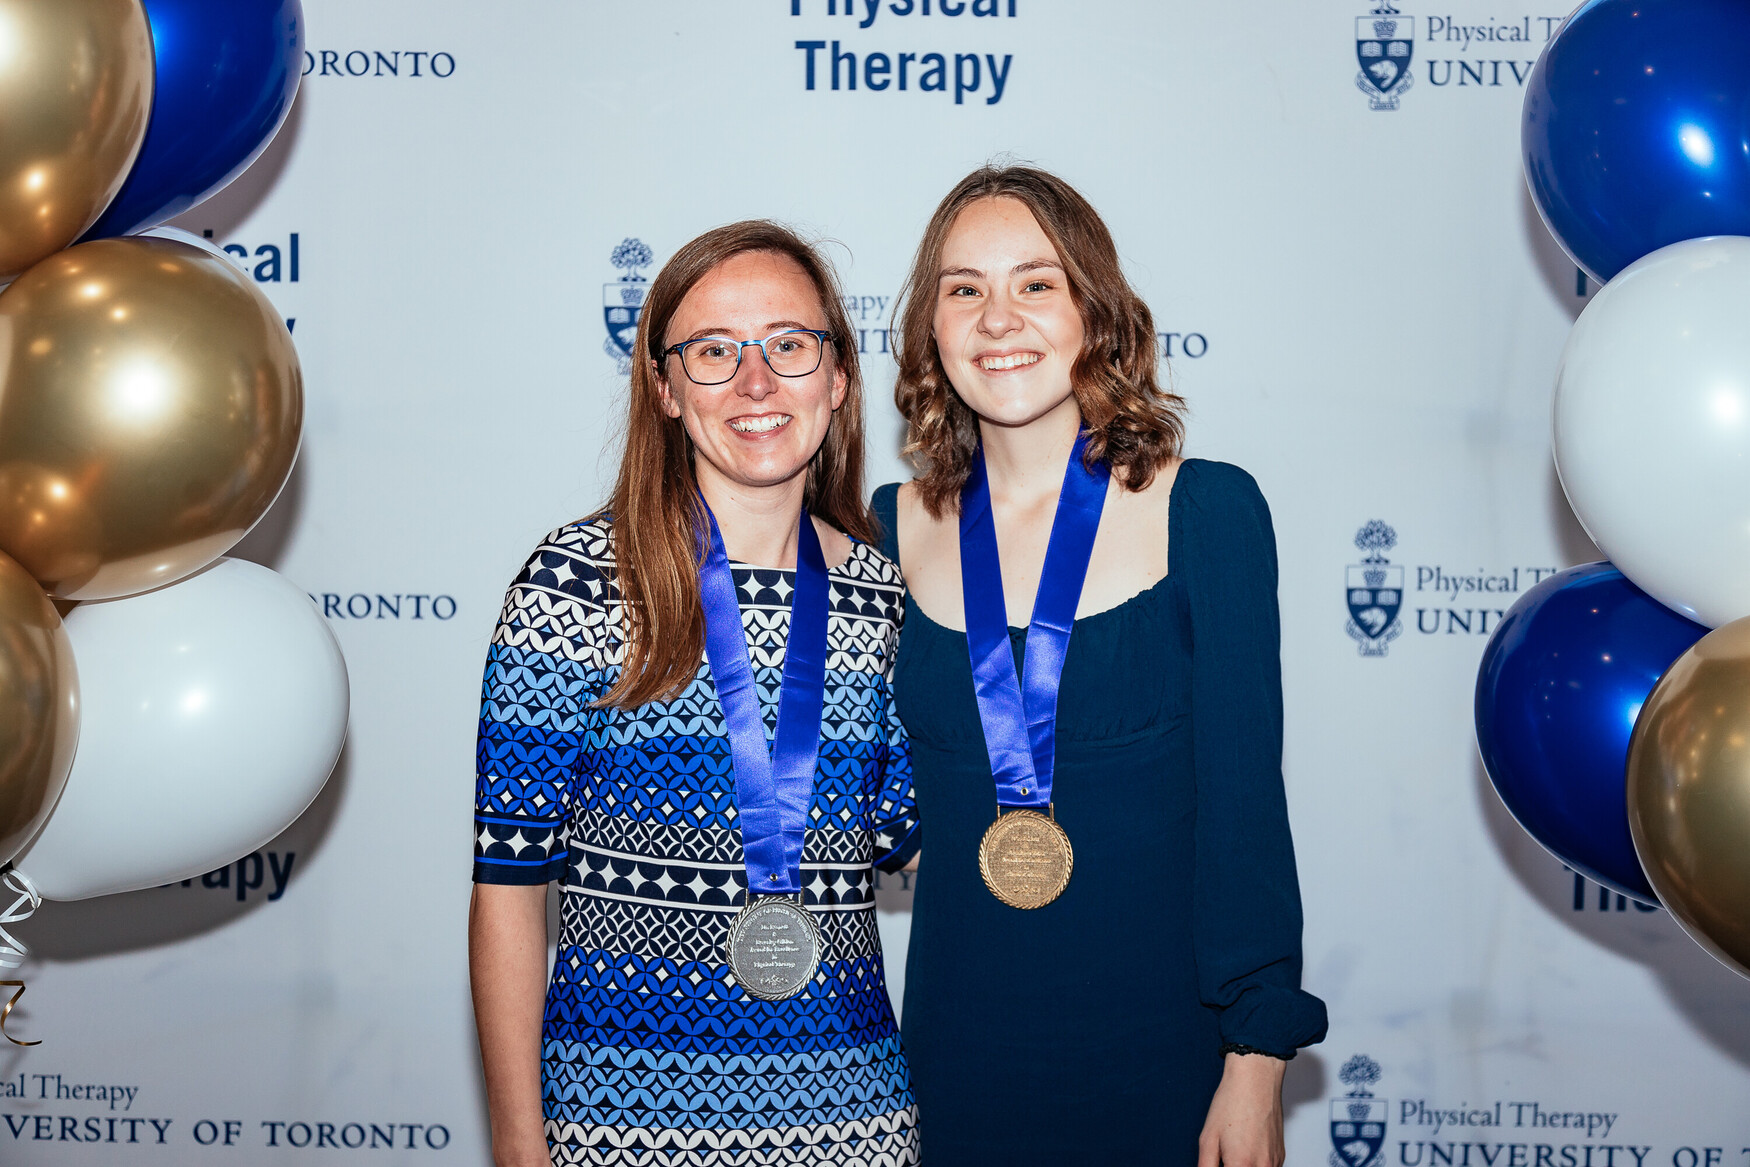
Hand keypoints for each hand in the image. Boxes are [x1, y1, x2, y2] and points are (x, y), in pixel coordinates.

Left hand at [1197, 1051, 1285, 1166]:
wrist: (1256, 1079)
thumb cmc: (1232, 1102)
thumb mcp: (1208, 1137)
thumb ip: (1205, 1165)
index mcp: (1241, 1164)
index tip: (1218, 1162)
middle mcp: (1262, 1166)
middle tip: (1224, 1156)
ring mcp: (1274, 1162)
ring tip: (1234, 1148)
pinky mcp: (1281, 1155)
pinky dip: (1255, 1164)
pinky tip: (1246, 1147)